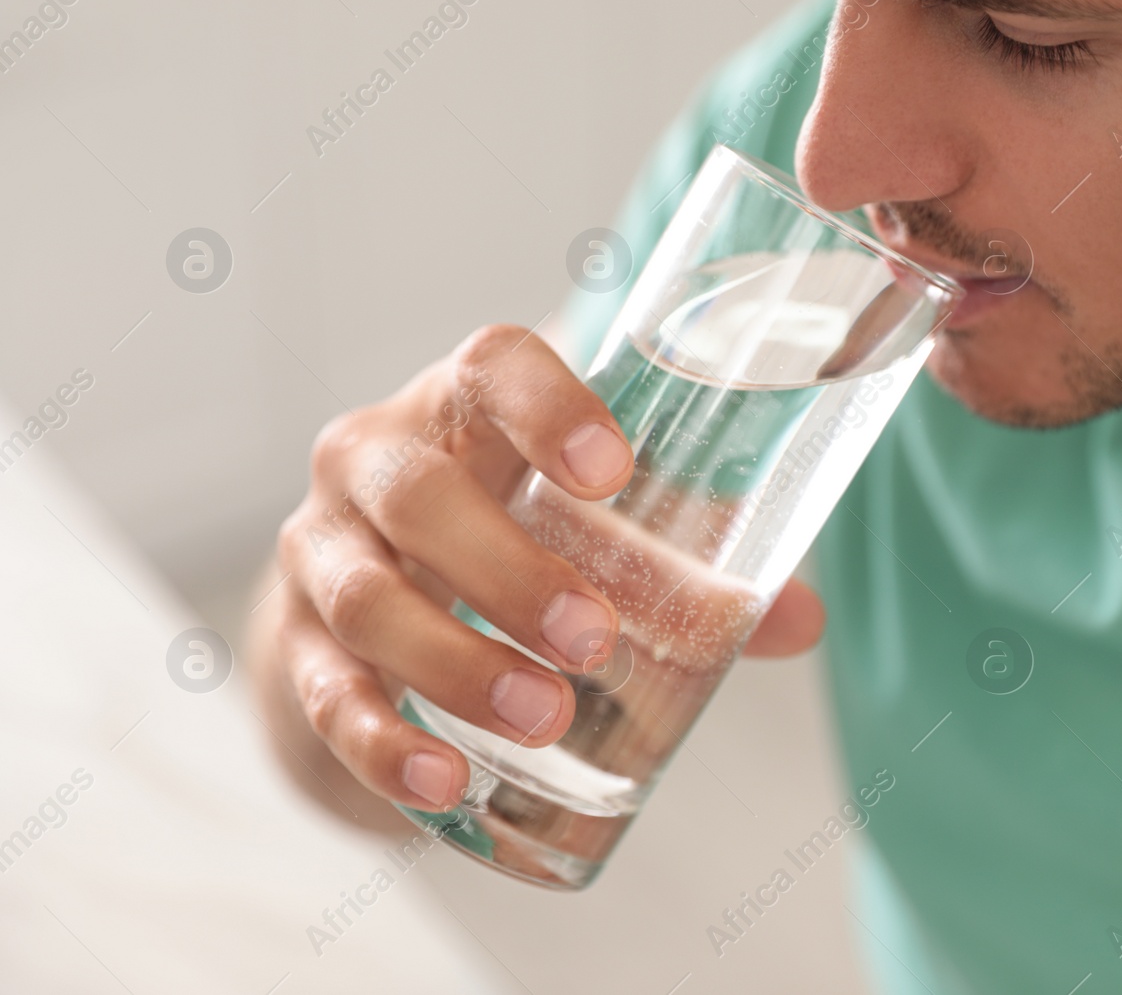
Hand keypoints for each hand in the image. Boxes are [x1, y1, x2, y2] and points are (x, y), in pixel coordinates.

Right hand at [249, 323, 824, 820]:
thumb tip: (799, 620)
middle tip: (595, 641)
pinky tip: (443, 781)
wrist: (361, 597)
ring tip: (543, 718)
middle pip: (421, 494)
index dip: (548, 408)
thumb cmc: (499, 535)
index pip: (493, 367)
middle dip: (509, 572)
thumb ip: (685, 568)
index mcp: (462, 408)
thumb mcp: (580, 531)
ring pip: (368, 598)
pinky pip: (326, 695)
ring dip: (457, 663)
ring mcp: (321, 551)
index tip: (613, 470)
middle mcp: (374, 462)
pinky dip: (384, 743)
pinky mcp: (295, 647)